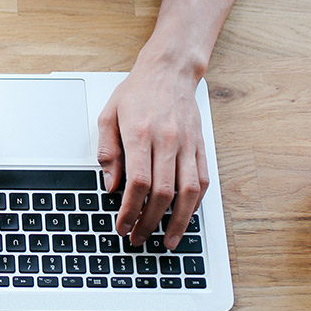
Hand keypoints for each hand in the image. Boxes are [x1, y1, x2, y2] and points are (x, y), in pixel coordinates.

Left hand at [97, 62, 210, 249]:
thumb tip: (110, 186)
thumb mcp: (108, 116)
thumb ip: (107, 152)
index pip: (138, 182)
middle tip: (138, 238)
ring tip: (168, 240)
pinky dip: (195, 204)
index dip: (130, 210)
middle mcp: (167, 140)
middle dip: (150, 222)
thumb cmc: (136, 92)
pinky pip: (203, 180)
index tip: (122, 226)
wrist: (169, 70)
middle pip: (163, 193)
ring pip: (189, 192)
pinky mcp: (200, 146)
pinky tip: (185, 217)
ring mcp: (187, 144)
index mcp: (140, 134)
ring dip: (178, 221)